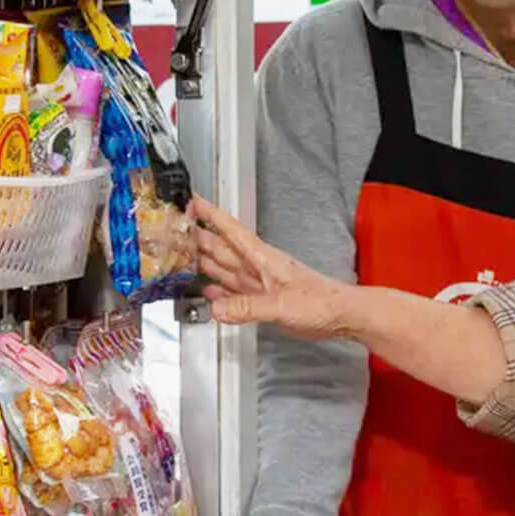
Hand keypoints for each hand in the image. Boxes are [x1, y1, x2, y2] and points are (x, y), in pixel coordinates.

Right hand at [192, 196, 353, 339]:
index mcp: (262, 258)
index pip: (231, 230)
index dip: (211, 215)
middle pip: (221, 248)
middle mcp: (257, 267)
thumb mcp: (282, 305)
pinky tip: (208, 293)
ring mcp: (259, 284)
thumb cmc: (320, 302)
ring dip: (203, 263)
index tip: (191, 200)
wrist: (341, 316)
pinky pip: (233, 293)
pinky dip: (218, 293)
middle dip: (197, 237)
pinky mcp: (263, 301)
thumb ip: (248, 307)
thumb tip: (216, 308)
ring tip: (181, 257)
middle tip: (173, 229)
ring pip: (224, 269)